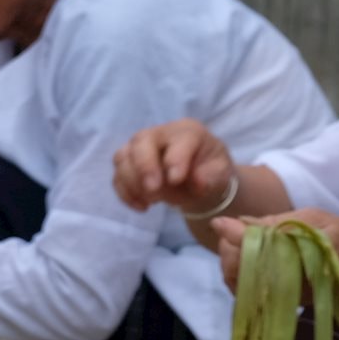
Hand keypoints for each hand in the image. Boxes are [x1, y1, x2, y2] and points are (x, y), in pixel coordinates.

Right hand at [113, 119, 236, 213]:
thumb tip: (196, 182)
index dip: (175, 159)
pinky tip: (143, 207)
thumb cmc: (211, 170)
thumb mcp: (221, 173)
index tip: (176, 180)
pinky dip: (126, 194)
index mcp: (187, 131)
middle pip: (141, 142)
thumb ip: (211, 176)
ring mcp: (139, 148)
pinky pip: (117, 177)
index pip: (178, 140)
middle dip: (144, 167)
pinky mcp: (127, 164)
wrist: (199, 177)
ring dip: (132, 183)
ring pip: (122, 158)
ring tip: (151, 202)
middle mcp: (160, 134)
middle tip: (153, 190)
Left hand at [211, 208, 338, 295]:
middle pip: (233, 268)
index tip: (223, 223)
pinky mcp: (277, 303)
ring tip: (246, 245)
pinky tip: (251, 260)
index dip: (232, 235)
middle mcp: (282, 281)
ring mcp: (278, 296)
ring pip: (234, 281)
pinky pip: (244, 290)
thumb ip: (273, 221)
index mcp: (294, 256)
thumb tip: (231, 222)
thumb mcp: (313, 219)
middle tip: (237, 232)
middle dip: (229, 248)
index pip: (249, 249)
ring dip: (233, 261)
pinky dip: (240, 273)